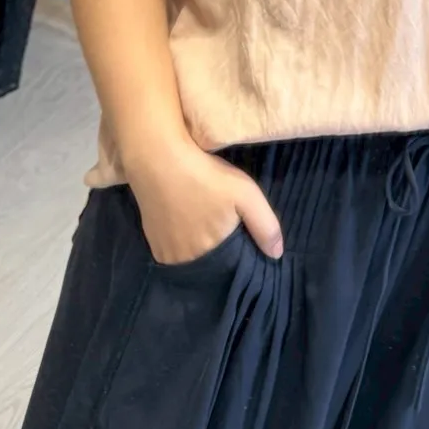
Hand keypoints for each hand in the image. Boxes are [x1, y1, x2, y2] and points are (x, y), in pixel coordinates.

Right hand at [126, 136, 283, 264]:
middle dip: (219, 248)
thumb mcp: (246, 195)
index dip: (239, 251)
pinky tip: (185, 220)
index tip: (242, 235)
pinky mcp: (151, 243)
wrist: (159, 162)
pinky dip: (181, 240)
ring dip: (199, 244)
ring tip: (204, 219)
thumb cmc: (207, 177)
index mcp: (211, 256)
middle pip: (210, 262)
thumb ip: (265, 226)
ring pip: (191, 256)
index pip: (231, 266)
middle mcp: (186, 263)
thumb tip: (276, 255)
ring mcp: (165, 255)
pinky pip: (173, 250)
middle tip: (221, 221)